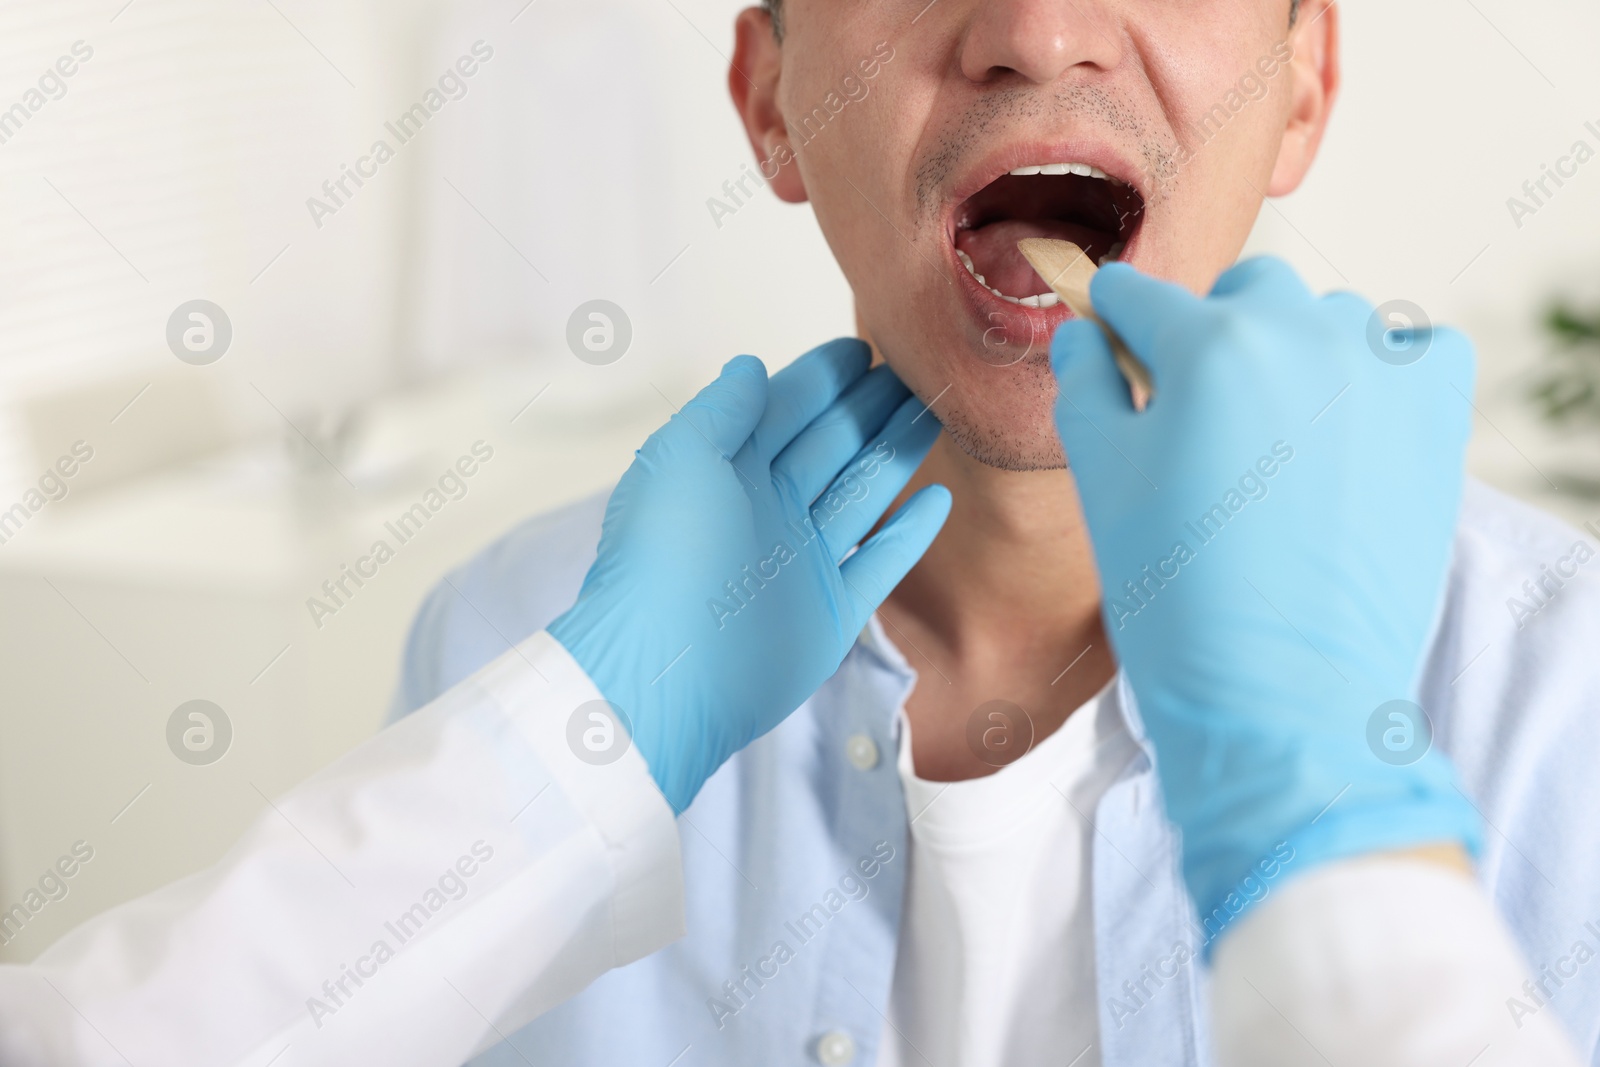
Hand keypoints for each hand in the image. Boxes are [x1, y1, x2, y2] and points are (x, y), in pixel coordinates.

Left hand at [549, 341, 949, 812]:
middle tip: (919, 373)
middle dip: (871, 409)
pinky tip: (939, 498)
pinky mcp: (832, 614)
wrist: (666, 673)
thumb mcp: (679, 458)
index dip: (823, 379)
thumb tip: (750, 366)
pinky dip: (910, 533)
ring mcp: (803, 565)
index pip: (785, 412)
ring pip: (863, 495)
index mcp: (728, 474)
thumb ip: (722, 410)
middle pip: (831, 448)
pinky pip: (881, 563)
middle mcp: (768, 514)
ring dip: (898, 454)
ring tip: (936, 415)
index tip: (864, 345)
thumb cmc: (662, 559)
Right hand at [1049, 257, 1480, 932]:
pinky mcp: (1437, 417)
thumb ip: (1083, 387)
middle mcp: (1301, 336)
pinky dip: (1382, 373)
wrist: (1282, 697)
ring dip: (1295, 354)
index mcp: (1207, 347)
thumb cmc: (1180, 598)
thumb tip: (1086, 337)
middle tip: (1196, 409)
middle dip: (1212, 330)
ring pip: (1329, 319)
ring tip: (1274, 438)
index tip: (1112, 335)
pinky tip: (1349, 431)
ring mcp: (1381, 372)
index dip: (1114, 317)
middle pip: (1245, 290)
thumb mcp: (1101, 482)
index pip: (1141, 296)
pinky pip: (1415, 352)